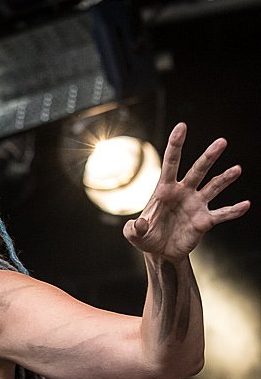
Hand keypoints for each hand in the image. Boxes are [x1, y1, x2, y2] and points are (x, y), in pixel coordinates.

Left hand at [124, 123, 249, 259]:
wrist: (160, 252)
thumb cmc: (146, 237)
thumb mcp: (134, 234)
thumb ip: (133, 228)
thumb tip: (140, 223)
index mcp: (164, 189)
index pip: (171, 163)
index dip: (176, 144)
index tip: (182, 126)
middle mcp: (183, 192)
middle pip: (198, 170)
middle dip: (209, 157)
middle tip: (222, 142)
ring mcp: (196, 204)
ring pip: (213, 187)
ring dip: (225, 178)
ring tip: (237, 169)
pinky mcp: (204, 220)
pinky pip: (222, 214)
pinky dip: (233, 210)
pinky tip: (245, 205)